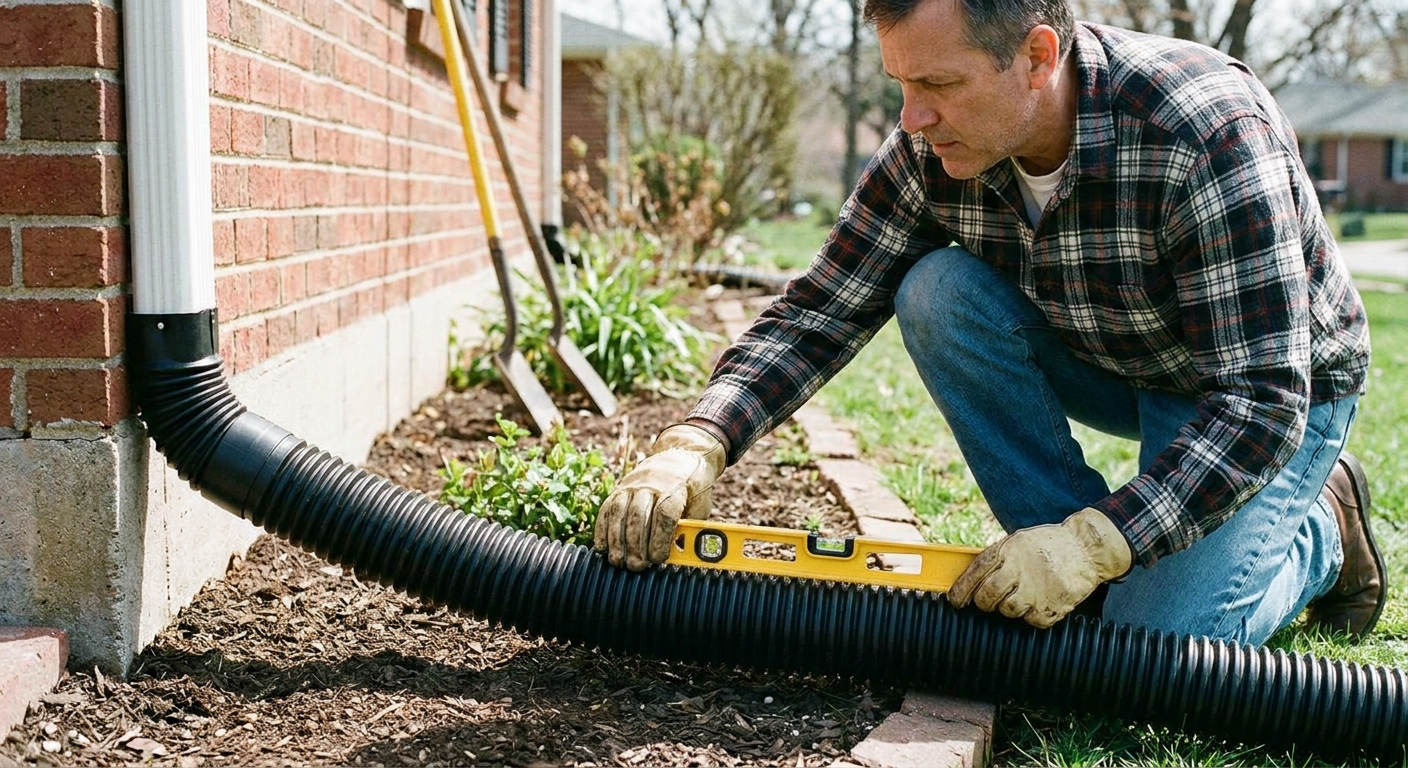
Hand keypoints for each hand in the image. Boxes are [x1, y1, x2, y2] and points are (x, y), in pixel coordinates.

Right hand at [595, 423, 725, 570]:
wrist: (681, 456)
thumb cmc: (693, 489)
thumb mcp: (700, 505)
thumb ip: (689, 528)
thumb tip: (678, 556)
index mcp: (676, 486)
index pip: (664, 513)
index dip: (659, 539)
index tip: (658, 558)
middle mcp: (651, 483)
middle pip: (638, 515)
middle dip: (635, 545)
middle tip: (636, 566)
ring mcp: (632, 485)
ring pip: (619, 512)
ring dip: (616, 540)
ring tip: (618, 561)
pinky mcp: (620, 489)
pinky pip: (607, 509)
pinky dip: (602, 530)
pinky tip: (602, 548)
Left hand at [947, 507, 1131, 627]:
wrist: (1087, 548)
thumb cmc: (1049, 544)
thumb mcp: (1019, 541)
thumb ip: (997, 557)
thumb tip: (969, 578)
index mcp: (1009, 550)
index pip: (976, 572)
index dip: (961, 589)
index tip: (955, 600)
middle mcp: (1021, 570)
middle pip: (987, 597)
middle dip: (982, 602)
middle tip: (986, 601)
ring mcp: (1038, 590)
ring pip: (1008, 610)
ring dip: (1008, 608)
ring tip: (1020, 596)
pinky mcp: (1053, 607)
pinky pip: (1031, 621)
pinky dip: (1032, 615)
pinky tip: (1039, 601)